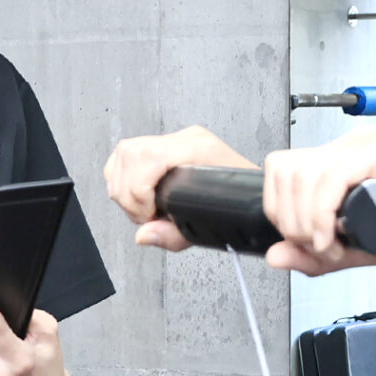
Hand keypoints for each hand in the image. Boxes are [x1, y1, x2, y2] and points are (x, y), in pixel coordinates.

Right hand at [103, 124, 253, 250]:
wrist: (253, 196)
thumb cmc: (240, 204)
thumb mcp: (210, 227)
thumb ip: (173, 235)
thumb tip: (144, 235)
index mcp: (199, 150)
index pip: (149, 157)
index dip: (139, 190)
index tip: (149, 214)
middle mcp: (186, 140)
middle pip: (131, 154)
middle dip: (129, 194)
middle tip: (146, 216)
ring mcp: (176, 140)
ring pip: (125, 152)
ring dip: (124, 187)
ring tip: (144, 208)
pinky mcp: (166, 146)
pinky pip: (127, 154)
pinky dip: (122, 178)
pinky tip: (138, 196)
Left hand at [260, 129, 375, 275]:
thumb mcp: (358, 251)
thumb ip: (317, 253)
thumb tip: (274, 254)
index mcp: (343, 161)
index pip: (282, 170)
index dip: (281, 211)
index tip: (307, 243)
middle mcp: (353, 147)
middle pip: (285, 169)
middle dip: (289, 219)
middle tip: (319, 248)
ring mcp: (369, 146)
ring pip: (305, 174)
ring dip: (308, 221)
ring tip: (332, 247)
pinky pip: (334, 177)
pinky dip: (325, 213)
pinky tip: (339, 237)